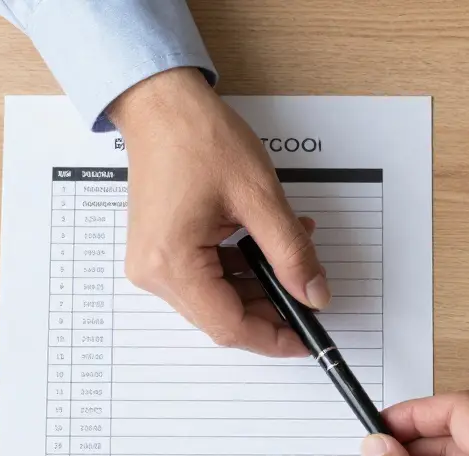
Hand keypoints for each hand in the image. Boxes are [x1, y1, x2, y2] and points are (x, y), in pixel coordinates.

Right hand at [108, 68, 327, 355]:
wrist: (160, 105)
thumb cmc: (197, 137)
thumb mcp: (260, 197)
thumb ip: (291, 252)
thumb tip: (314, 295)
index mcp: (172, 263)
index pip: (229, 326)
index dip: (274, 338)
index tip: (308, 337)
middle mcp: (154, 273)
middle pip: (223, 317)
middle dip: (271, 308)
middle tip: (310, 292)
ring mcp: (153, 264)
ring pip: (218, 299)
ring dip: (260, 284)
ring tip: (293, 252)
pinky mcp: (160, 252)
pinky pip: (206, 278)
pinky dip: (241, 269)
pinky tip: (266, 245)